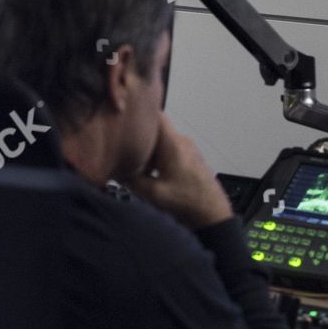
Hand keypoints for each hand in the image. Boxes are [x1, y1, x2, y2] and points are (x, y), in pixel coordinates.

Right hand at [124, 114, 232, 229]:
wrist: (214, 217)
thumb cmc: (186, 203)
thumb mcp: (152, 194)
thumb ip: (129, 179)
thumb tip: (113, 169)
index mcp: (173, 143)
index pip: (155, 113)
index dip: (138, 111)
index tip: (122, 115)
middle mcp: (183, 141)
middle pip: (156, 128)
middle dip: (138, 135)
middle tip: (121, 144)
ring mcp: (189, 149)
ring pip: (162, 139)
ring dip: (149, 148)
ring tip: (134, 161)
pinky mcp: (191, 158)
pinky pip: (170, 148)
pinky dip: (158, 155)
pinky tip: (150, 171)